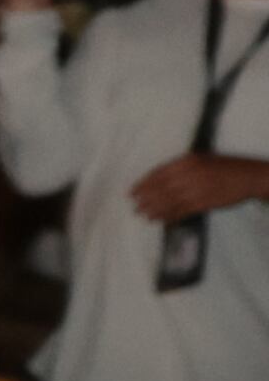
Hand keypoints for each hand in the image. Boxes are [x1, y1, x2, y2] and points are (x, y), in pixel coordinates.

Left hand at [128, 150, 268, 224]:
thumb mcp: (201, 160)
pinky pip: (181, 211)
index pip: (158, 173)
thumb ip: (180, 168)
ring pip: (168, 202)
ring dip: (153, 209)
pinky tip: (160, 220)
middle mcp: (189, 174)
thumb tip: (157, 179)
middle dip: (145, 199)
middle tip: (135, 206)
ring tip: (143, 215)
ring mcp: (196, 189)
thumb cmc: (224, 167)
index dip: (143, 184)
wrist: (249, 176)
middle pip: (160, 189)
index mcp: (187, 161)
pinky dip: (168, 216)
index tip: (132, 192)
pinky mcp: (203, 203)